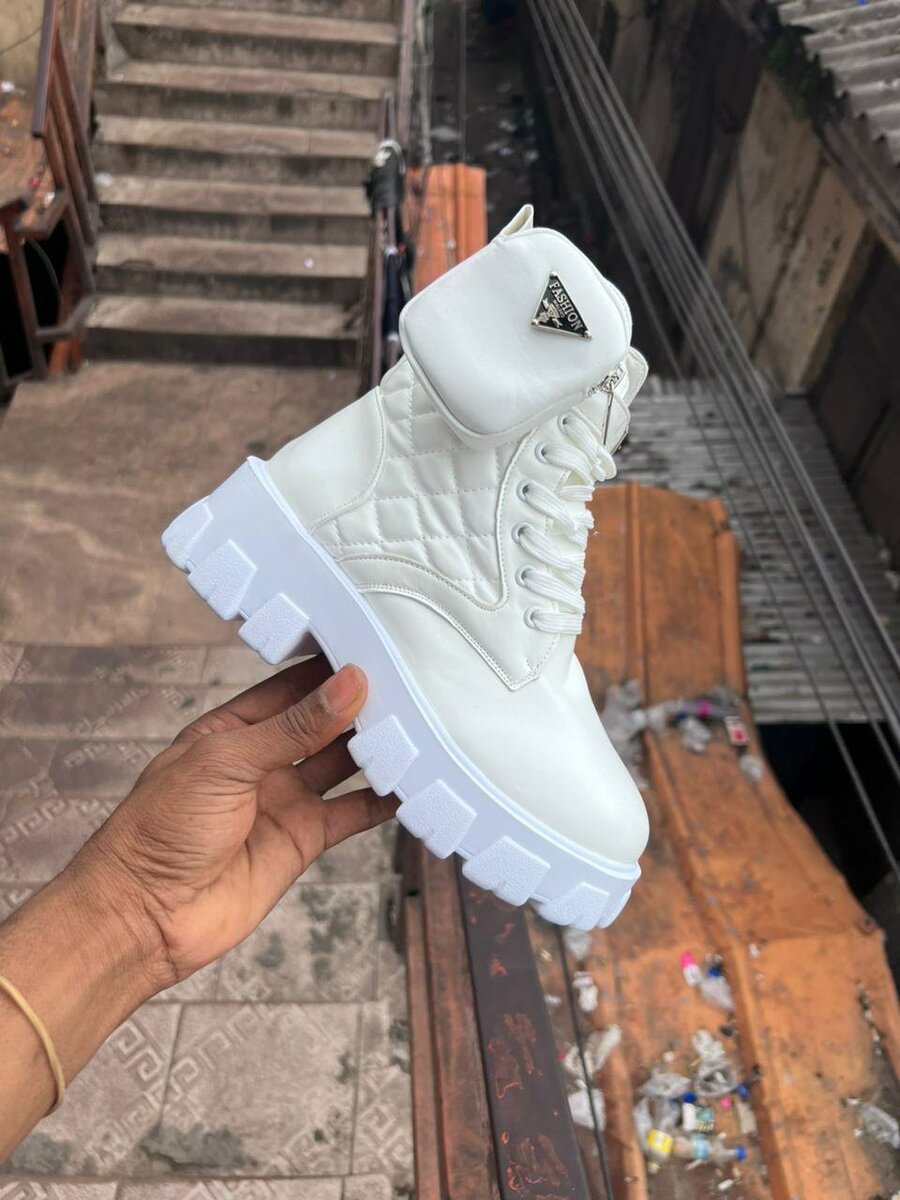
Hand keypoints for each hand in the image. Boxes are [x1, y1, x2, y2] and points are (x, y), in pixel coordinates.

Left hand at [74, 658, 393, 989]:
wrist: (147, 915)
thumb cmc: (160, 829)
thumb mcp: (225, 762)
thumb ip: (293, 727)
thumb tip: (346, 685)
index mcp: (231, 730)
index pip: (290, 688)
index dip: (328, 669)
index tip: (372, 647)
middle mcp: (261, 762)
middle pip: (322, 724)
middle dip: (360, 705)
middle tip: (409, 682)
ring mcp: (283, 800)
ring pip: (342, 764)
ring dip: (376, 748)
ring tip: (420, 724)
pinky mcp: (302, 841)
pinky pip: (351, 813)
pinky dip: (383, 800)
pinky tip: (412, 783)